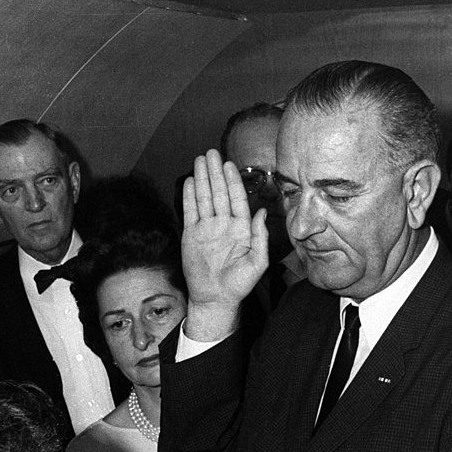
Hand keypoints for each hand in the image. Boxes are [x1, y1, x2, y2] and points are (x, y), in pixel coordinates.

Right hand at [181, 151, 269, 340]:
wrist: (216, 298)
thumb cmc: (239, 284)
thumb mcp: (258, 263)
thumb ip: (261, 238)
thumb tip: (261, 212)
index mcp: (241, 228)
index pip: (237, 199)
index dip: (233, 181)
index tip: (229, 164)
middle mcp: (224, 224)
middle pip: (219, 193)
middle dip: (215, 172)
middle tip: (211, 153)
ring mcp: (207, 228)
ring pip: (204, 197)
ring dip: (203, 178)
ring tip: (200, 159)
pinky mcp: (192, 234)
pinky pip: (191, 211)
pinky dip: (190, 196)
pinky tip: (191, 181)